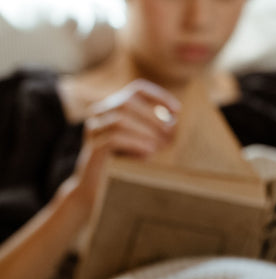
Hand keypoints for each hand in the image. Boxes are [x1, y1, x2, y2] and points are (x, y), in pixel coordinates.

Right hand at [62, 79, 180, 220]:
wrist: (97, 188)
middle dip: (153, 117)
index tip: (178, 111)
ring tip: (161, 146)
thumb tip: (175, 123)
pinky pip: (114, 139)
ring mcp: (94, 130)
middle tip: (171, 135)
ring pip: (120, 119)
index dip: (158, 96)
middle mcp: (100, 114)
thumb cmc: (125, 164)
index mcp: (114, 107)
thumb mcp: (143, 142)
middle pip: (128, 102)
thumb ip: (156, 130)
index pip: (136, 90)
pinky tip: (149, 153)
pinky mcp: (93, 148)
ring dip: (145, 131)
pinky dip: (135, 144)